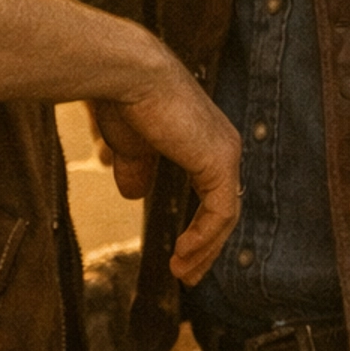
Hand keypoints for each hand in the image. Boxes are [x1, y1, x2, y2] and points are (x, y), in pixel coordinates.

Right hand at [90, 57, 241, 285]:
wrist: (127, 76)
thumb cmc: (124, 101)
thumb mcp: (129, 146)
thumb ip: (137, 169)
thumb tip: (134, 195)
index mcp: (204, 140)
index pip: (212, 194)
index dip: (198, 229)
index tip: (179, 255)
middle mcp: (222, 145)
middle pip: (223, 209)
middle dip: (206, 248)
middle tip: (186, 275)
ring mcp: (225, 153)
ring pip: (225, 216)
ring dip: (204, 249)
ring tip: (182, 272)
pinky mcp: (220, 161)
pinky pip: (220, 212)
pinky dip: (204, 238)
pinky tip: (182, 253)